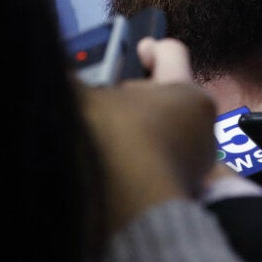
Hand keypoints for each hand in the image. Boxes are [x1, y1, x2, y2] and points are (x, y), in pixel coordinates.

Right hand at [79, 37, 216, 231]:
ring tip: (104, 133)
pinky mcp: (188, 189)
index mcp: (185, 90)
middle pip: (167, 94)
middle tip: (107, 98)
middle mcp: (201, 122)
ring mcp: (198, 159)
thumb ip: (74, 80)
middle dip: (138, 94)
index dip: (150, 48)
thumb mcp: (86, 101)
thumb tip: (59, 69)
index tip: (135, 52)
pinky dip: (142, 157)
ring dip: (139, 128)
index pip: (172, 52)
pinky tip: (114, 163)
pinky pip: (163, 160)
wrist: (134, 213)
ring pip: (166, 129)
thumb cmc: (118, 141)